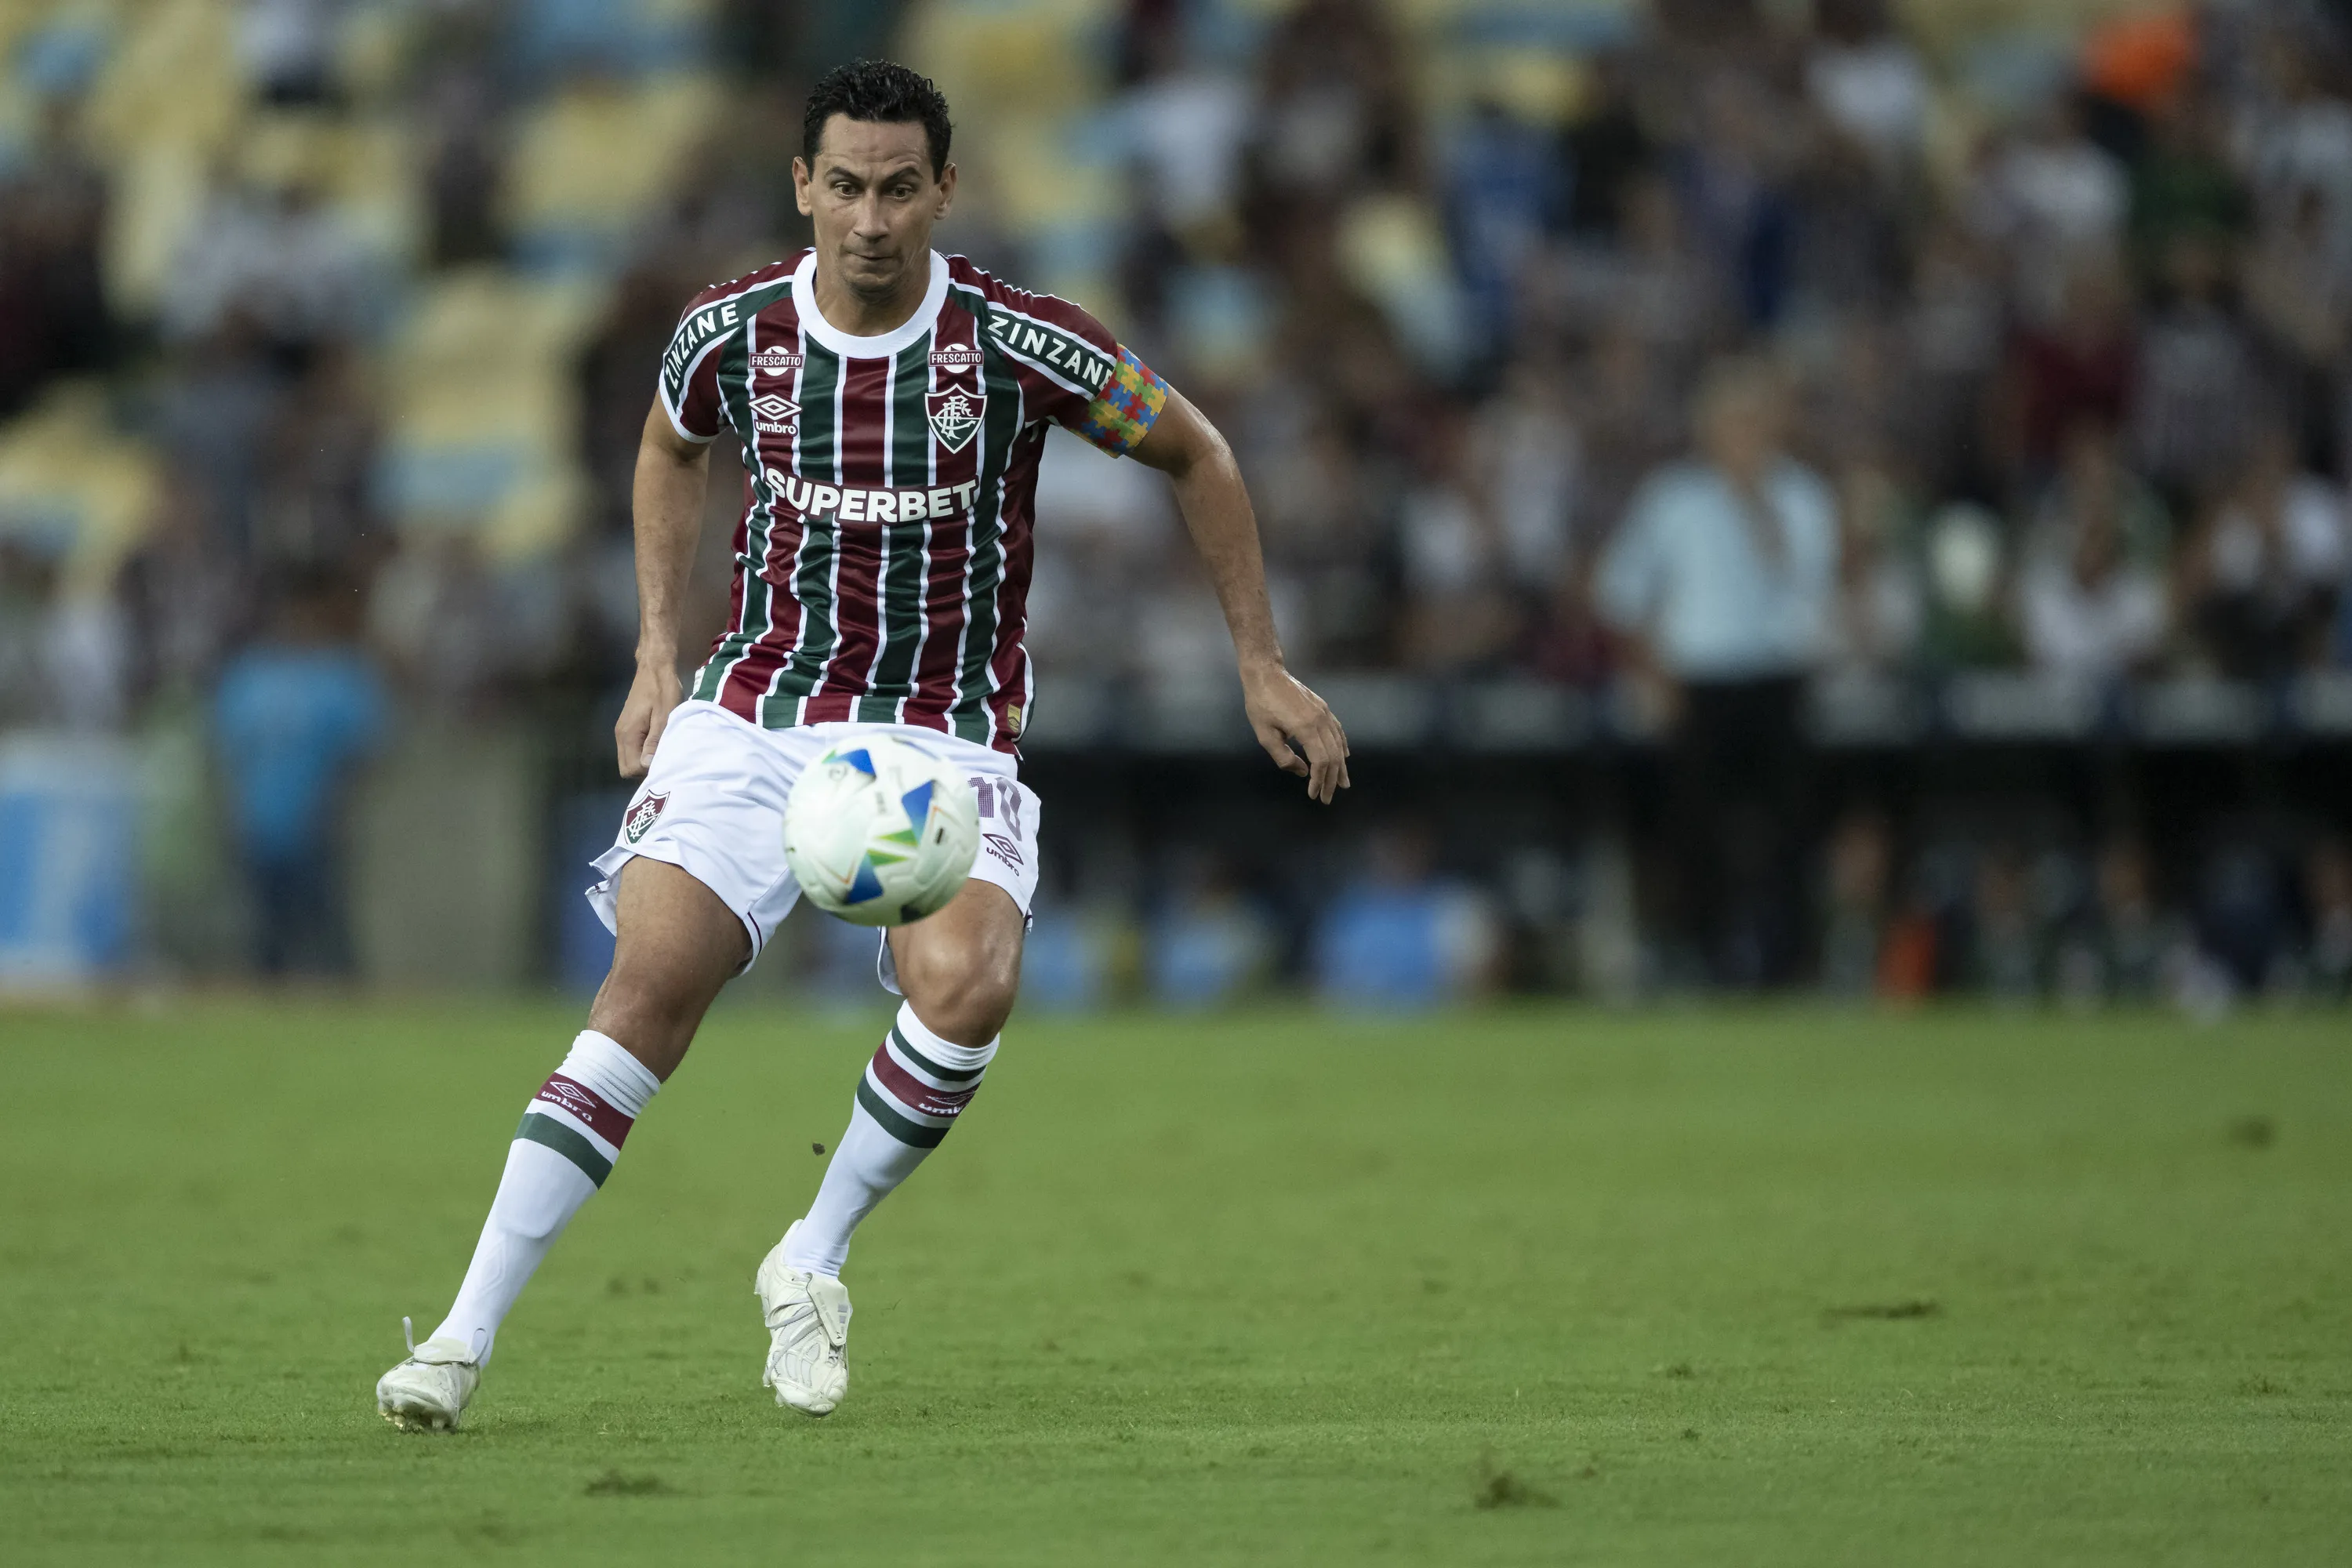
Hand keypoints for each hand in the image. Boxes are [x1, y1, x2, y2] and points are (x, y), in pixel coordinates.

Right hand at [615, 658, 682, 777]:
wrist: (654, 668)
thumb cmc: (663, 690)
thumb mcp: (664, 715)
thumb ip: (655, 741)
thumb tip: (647, 765)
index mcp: (628, 735)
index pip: (631, 769)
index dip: (649, 771)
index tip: (665, 762)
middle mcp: (621, 736)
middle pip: (627, 769)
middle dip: (645, 771)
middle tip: (665, 761)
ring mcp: (622, 732)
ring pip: (629, 761)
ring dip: (644, 763)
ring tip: (663, 754)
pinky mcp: (628, 728)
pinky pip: (632, 751)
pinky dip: (643, 754)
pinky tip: (658, 747)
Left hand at [1242, 663, 1349, 803]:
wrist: (1266, 673)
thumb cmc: (1260, 703)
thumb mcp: (1265, 735)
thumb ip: (1283, 757)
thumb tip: (1302, 772)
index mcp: (1305, 727)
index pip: (1320, 761)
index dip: (1318, 780)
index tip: (1312, 794)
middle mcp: (1319, 720)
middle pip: (1333, 756)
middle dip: (1331, 780)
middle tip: (1327, 798)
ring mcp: (1324, 713)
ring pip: (1338, 745)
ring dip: (1341, 767)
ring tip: (1343, 783)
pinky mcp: (1323, 708)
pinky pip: (1338, 731)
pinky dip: (1342, 747)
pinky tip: (1344, 756)